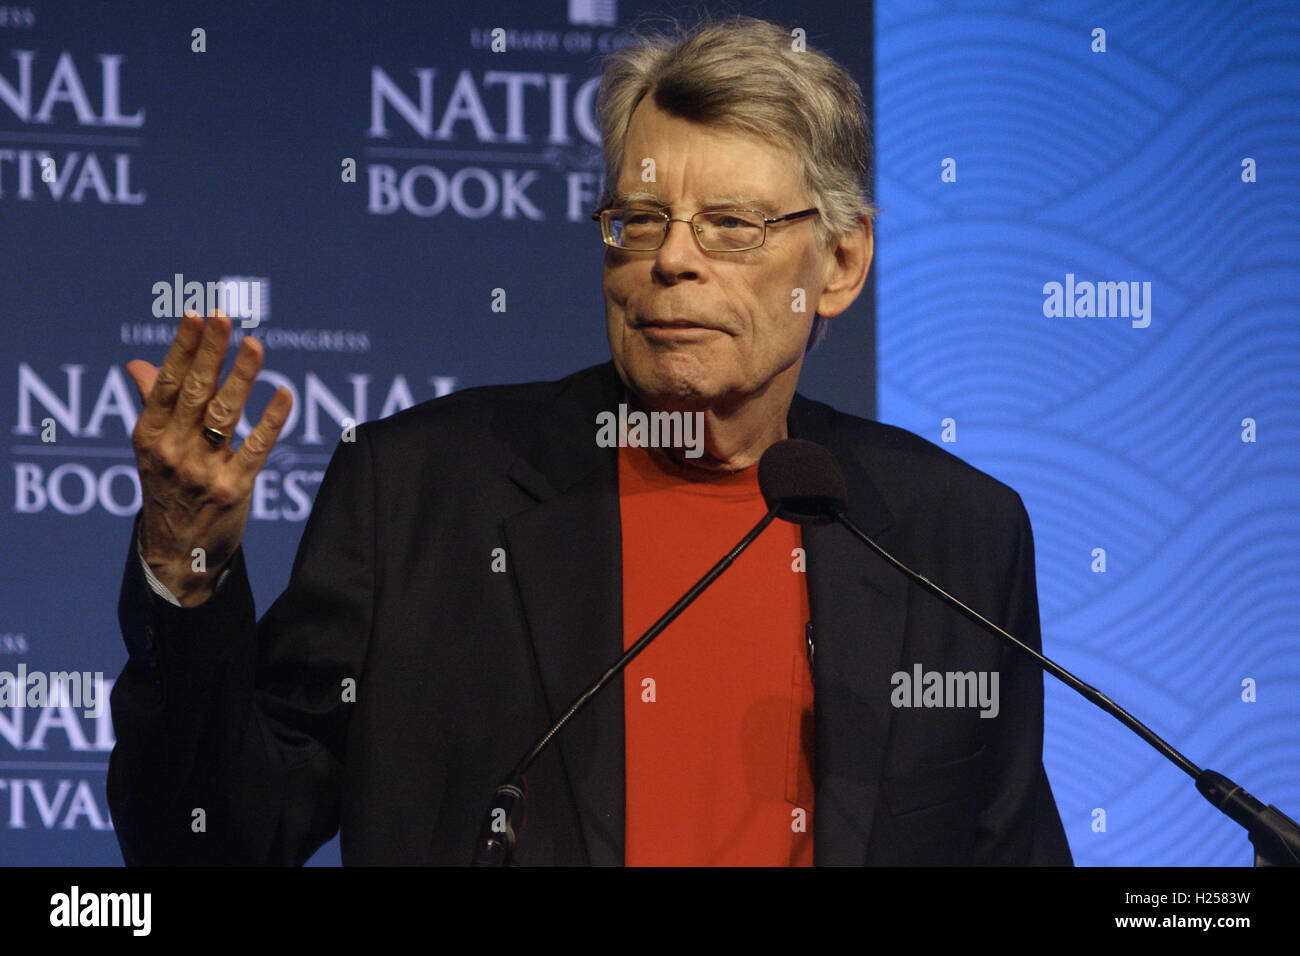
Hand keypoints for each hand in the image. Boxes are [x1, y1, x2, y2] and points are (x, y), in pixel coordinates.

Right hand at [126, 309, 291, 605]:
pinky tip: (284, 393)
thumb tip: (137, 364)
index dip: (183, 349)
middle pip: (195, 392)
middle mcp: (172, 450)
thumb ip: (153, 403)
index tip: (197, 316)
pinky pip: (255, 449)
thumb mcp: (152, 449)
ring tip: (256, 344)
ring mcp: (202, 470)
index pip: (167, 383)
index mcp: (149, 434)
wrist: (177, 554)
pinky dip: (271, 420)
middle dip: (211, 352)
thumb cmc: (169, 491)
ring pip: (225, 415)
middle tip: (225, 317)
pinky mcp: (233, 489)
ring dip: (242, 377)